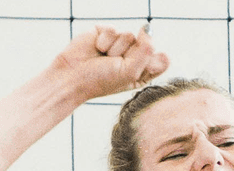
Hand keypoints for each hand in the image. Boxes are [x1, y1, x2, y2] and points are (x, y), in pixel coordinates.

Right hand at [47, 24, 167, 101]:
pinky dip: (104, 41)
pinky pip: (114, 30)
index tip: (133, 73)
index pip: (161, 60)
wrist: (72, 76)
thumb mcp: (131, 73)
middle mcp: (134, 56)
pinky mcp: (106, 33)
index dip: (149, 63)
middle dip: (129, 56)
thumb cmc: (101, 81)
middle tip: (114, 66)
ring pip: (129, 36)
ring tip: (103, 58)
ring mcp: (120, 43)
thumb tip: (147, 27)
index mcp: (143, 71)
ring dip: (115, 49)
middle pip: (147, 44)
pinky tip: (96, 49)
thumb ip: (147, 50)